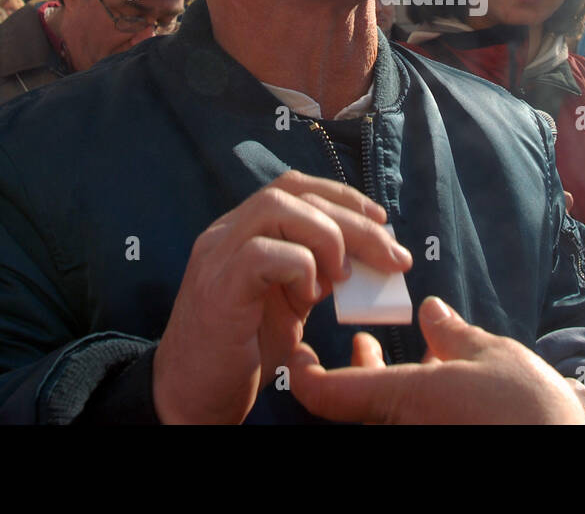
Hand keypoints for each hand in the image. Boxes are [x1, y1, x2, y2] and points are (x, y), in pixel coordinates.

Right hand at [152, 170, 411, 423]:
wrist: (192, 398)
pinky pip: (262, 253)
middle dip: (354, 220)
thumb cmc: (244, 352)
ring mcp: (216, 258)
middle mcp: (224, 234)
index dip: (343, 196)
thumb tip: (366, 258)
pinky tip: (309, 297)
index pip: (294, 187)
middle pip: (295, 193)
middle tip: (392, 256)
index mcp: (242, 232)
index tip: (382, 221)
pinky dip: (300, 267)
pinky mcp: (217, 289)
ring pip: (277, 207)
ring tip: (343, 277)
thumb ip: (318, 274)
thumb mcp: (290, 305)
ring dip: (327, 236)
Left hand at [288, 296, 584, 423]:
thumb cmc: (528, 410)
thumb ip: (453, 334)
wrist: (561, 458)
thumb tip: (431, 312)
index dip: (303, 373)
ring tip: (391, 357)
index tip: (299, 353)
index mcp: (403, 399)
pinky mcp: (434, 443)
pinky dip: (405, 405)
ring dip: (378, 387)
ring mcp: (415, 439)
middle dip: (353, 372)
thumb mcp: (492, 356)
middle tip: (361, 344)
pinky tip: (431, 384)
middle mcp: (399, 428)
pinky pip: (403, 424)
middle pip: (349, 407)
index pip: (326, 393)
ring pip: (378, 416)